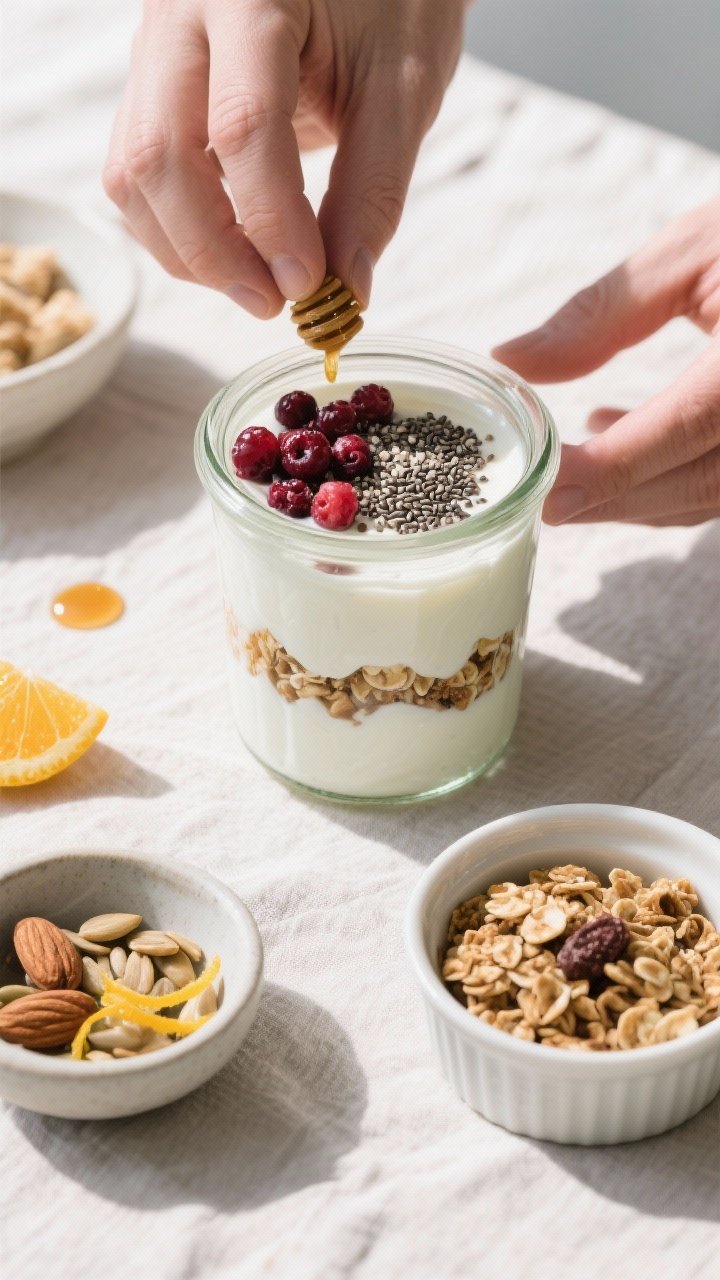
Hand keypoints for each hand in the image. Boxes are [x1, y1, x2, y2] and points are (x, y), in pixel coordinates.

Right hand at [104, 0, 466, 316]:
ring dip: (190, 250)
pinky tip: (236, 250)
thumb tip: (347, 290)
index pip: (242, 124)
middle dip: (214, 250)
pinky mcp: (150, 87)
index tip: (310, 284)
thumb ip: (374, 188)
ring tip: (261, 284)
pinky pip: (137, 174)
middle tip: (276, 302)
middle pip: (159, 155)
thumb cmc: (388, 0)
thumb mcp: (403, 86)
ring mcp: (153, 50)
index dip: (271, 220)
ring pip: (132, 173)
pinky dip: (180, 229)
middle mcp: (180, 15)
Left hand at [493, 200, 719, 525]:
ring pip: (709, 498)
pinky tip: (618, 438)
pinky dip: (669, 482)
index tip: (546, 486)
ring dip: (635, 496)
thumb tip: (511, 359)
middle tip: (542, 492)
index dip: (614, 468)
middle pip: (696, 483)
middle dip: (611, 499)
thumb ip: (603, 312)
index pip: (688, 426)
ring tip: (577, 454)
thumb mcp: (695, 248)